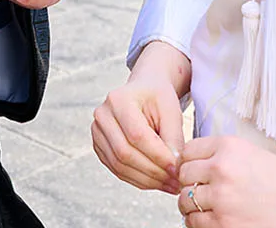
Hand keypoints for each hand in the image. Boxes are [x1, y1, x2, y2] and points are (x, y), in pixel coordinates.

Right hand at [92, 42, 190, 195]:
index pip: (137, 135)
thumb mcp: (171, 110)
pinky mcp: (99, 147)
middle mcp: (102, 115)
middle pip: (125, 153)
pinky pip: (117, 170)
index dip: (158, 156)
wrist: (144, 91)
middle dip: (153, 172)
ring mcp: (97, 132)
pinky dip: (138, 180)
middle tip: (176, 182)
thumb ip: (173, 137)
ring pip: (120, 165)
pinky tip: (157, 182)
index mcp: (119, 99)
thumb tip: (174, 168)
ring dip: (147, 180)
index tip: (178, 169)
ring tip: (170, 185)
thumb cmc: (158, 98)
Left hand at [175, 135, 275, 227]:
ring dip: (193, 206)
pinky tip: (216, 220)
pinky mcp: (225, 225)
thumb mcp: (253, 155)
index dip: (191, 162)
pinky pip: (195, 224)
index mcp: (229, 147)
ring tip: (210, 208)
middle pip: (182, 176)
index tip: (196, 170)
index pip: (187, 151)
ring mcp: (221, 199)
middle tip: (203, 191)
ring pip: (185, 202)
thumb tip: (191, 165)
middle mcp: (221, 170)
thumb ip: (222, 156)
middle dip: (190, 184)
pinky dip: (201, 223)